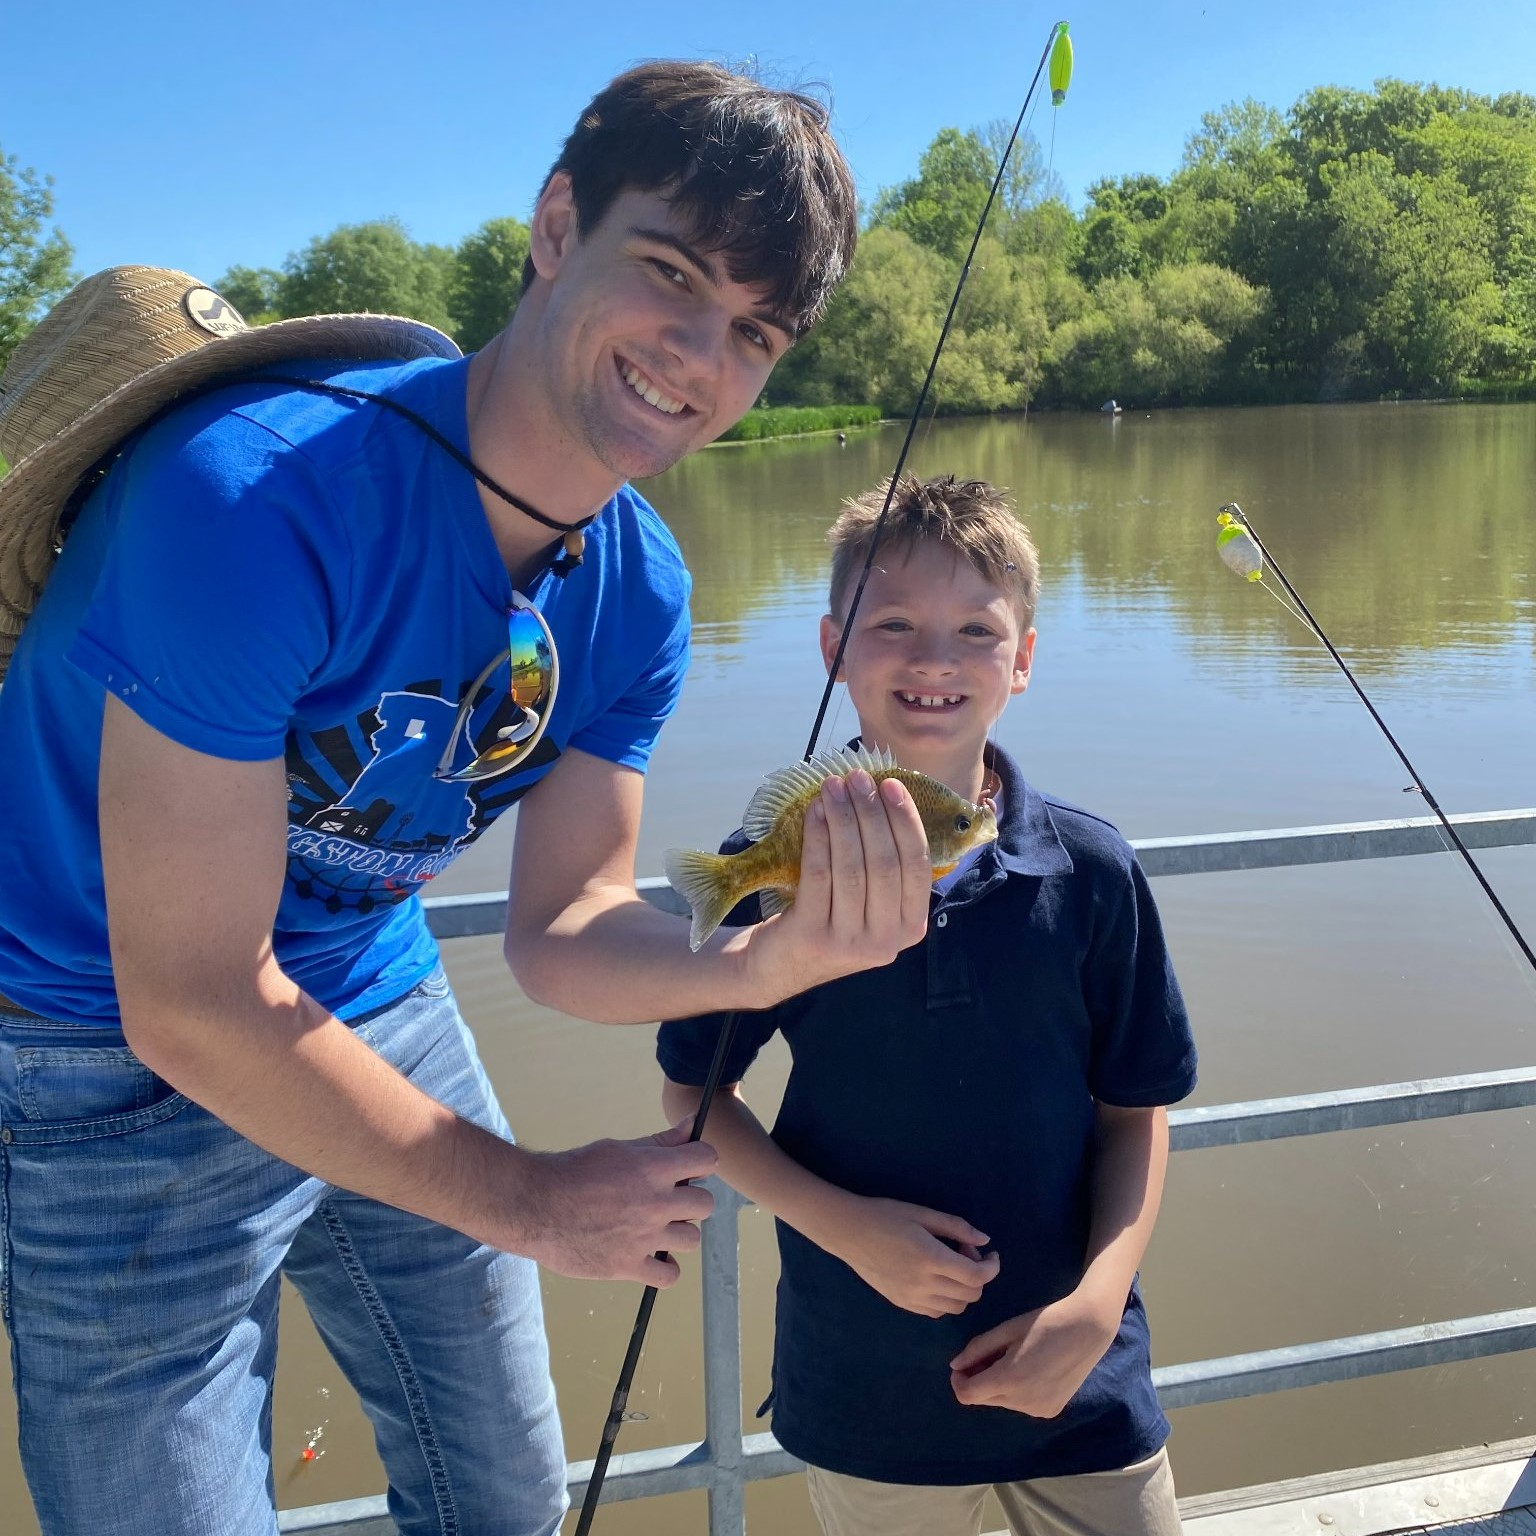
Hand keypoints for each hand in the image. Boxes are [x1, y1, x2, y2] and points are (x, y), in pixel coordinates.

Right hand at [510, 1120, 717, 1286]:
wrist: (534, 1205)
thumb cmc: (574, 1171)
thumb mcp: (619, 1149)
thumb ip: (660, 1141)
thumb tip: (693, 1124)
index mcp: (654, 1168)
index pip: (708, 1159)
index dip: (701, 1160)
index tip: (689, 1166)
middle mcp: (656, 1203)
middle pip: (705, 1204)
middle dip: (689, 1200)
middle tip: (667, 1200)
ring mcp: (644, 1237)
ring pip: (692, 1239)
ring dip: (677, 1232)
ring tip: (655, 1227)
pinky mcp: (628, 1266)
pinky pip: (670, 1275)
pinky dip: (664, 1268)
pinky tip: (650, 1256)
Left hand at [743, 771, 931, 1005]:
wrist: (778, 965)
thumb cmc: (829, 918)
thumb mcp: (869, 903)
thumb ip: (885, 866)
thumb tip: (883, 795)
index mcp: (911, 928)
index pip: (918, 866)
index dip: (906, 821)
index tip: (890, 784)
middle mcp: (887, 941)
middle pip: (885, 863)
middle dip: (871, 813)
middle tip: (856, 778)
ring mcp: (850, 943)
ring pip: (852, 867)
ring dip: (843, 819)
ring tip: (832, 787)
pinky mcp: (814, 938)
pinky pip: (819, 876)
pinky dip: (818, 838)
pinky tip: (815, 812)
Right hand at [821, 1197, 999, 1317]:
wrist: (848, 1232)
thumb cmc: (885, 1215)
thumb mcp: (922, 1213)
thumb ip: (956, 1227)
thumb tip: (984, 1240)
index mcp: (930, 1258)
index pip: (976, 1276)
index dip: (991, 1267)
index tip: (990, 1254)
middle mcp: (924, 1284)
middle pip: (970, 1295)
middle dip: (978, 1275)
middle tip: (964, 1252)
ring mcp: (912, 1298)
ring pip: (956, 1307)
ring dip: (963, 1289)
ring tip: (950, 1266)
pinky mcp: (903, 1304)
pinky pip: (937, 1312)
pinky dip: (947, 1299)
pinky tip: (936, 1279)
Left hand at [949, 1286, 1121, 1416]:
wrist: (1088, 1329)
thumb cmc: (1045, 1321)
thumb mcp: (1007, 1330)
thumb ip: (978, 1348)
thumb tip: (955, 1365)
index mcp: (1008, 1379)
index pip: (967, 1395)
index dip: (959, 1380)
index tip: (963, 1364)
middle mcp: (1022, 1402)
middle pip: (983, 1399)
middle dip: (978, 1380)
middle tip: (989, 1355)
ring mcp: (1038, 1410)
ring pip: (1002, 1402)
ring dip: (998, 1385)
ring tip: (1015, 1359)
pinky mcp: (1050, 1411)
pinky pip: (1021, 1404)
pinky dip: (1017, 1391)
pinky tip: (1032, 1370)